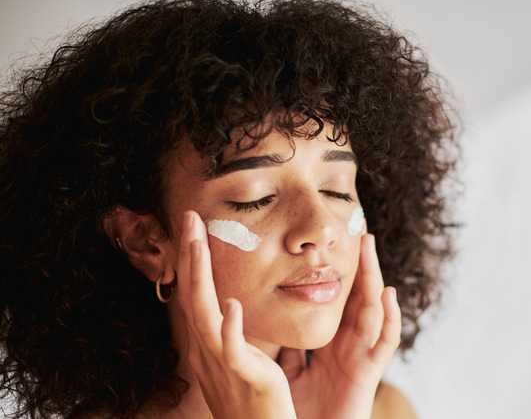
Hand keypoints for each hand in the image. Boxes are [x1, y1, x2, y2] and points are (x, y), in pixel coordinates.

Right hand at [176, 211, 296, 418]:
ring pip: (204, 314)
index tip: (195, 227)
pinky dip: (228, 327)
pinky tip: (230, 304)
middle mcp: (207, 351)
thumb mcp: (238, 361)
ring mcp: (221, 364)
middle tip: (190, 218)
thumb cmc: (252, 402)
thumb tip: (233, 306)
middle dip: (190, 256)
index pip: (197, 294)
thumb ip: (234, 334)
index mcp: (209, 344)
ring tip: (199, 244)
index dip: (194, 260)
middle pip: (193, 295)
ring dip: (200, 277)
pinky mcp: (244, 378)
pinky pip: (232, 351)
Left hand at [279, 234, 401, 418]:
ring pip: (372, 310)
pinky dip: (390, 318)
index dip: (338, 276)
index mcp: (328, 347)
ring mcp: (361, 358)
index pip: (336, 303)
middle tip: (358, 232)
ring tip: (370, 248)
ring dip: (373, 277)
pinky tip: (387, 294)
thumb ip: (282, 349)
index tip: (334, 246)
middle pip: (357, 299)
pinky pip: (385, 343)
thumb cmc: (298, 416)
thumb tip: (262, 322)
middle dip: (359, 267)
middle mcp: (348, 348)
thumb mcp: (286, 373)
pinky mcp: (368, 375)